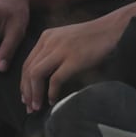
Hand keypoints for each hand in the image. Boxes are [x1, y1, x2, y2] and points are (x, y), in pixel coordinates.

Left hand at [19, 9, 133, 113]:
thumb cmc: (92, 38)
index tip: (26, 97)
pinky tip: (53, 101)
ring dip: (35, 93)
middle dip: (27, 91)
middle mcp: (49, 42)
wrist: (111, 29)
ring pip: (36, 74)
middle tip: (29, 106)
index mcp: (46, 37)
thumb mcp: (66, 39)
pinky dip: (51, 92)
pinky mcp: (73, 59)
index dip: (23, 83)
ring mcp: (61, 50)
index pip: (27, 63)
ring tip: (37, 107)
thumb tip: (45, 79)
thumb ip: (53, 53)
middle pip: (28, 70)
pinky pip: (55, 79)